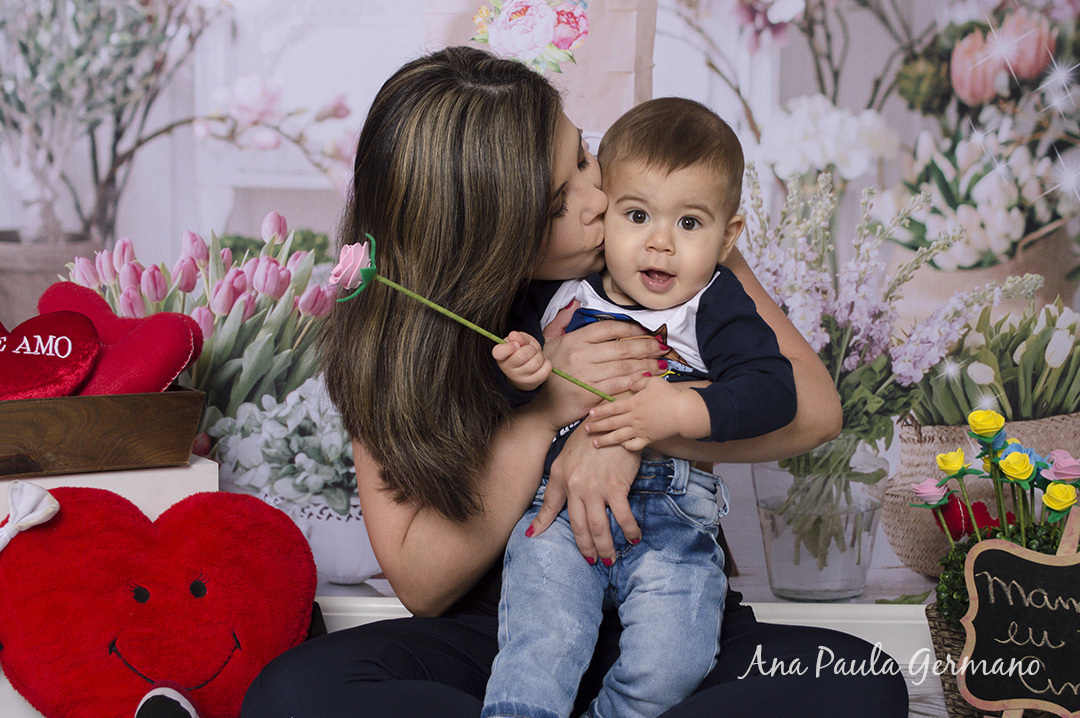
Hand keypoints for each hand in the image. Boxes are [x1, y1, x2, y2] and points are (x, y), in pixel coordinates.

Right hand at [492, 331, 550, 391]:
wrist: (526, 369)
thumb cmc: (521, 350)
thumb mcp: (519, 340)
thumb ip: (518, 337)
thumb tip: (514, 335)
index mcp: (500, 355)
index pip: (499, 353)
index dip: (509, 347)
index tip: (516, 344)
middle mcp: (506, 368)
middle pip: (522, 355)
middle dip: (531, 349)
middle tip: (530, 350)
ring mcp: (519, 377)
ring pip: (536, 362)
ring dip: (539, 356)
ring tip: (535, 357)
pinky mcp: (531, 383)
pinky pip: (545, 370)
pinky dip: (547, 364)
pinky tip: (541, 363)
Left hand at [527, 425, 641, 565]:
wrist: (611, 419)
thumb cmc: (590, 435)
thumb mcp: (567, 455)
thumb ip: (560, 477)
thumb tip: (559, 489)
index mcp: (560, 477)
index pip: (549, 506)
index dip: (542, 523)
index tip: (533, 537)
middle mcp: (575, 486)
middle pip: (578, 526)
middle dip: (585, 547)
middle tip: (591, 561)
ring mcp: (596, 488)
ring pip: (598, 527)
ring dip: (605, 547)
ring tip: (609, 559)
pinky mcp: (616, 486)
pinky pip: (622, 516)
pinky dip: (628, 530)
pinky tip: (633, 538)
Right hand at [536, 303, 667, 427]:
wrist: (542, 406)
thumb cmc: (550, 373)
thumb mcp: (549, 343)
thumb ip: (561, 322)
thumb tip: (574, 304)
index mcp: (574, 339)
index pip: (609, 328)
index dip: (631, 328)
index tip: (646, 330)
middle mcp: (580, 355)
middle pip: (622, 347)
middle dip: (647, 346)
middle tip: (662, 347)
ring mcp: (586, 375)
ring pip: (624, 366)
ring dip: (647, 365)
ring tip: (661, 364)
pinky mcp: (590, 394)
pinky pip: (618, 384)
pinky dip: (636, 381)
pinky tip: (648, 378)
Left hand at [585, 376, 710, 450]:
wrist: (685, 412)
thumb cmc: (670, 394)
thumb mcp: (654, 382)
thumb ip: (638, 381)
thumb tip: (629, 383)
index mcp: (634, 403)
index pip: (612, 408)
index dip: (599, 411)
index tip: (589, 414)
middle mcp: (634, 418)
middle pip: (611, 423)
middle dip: (597, 427)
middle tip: (585, 429)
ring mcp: (641, 430)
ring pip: (619, 437)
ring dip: (606, 440)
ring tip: (595, 443)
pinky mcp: (649, 439)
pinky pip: (634, 445)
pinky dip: (625, 446)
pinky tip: (620, 445)